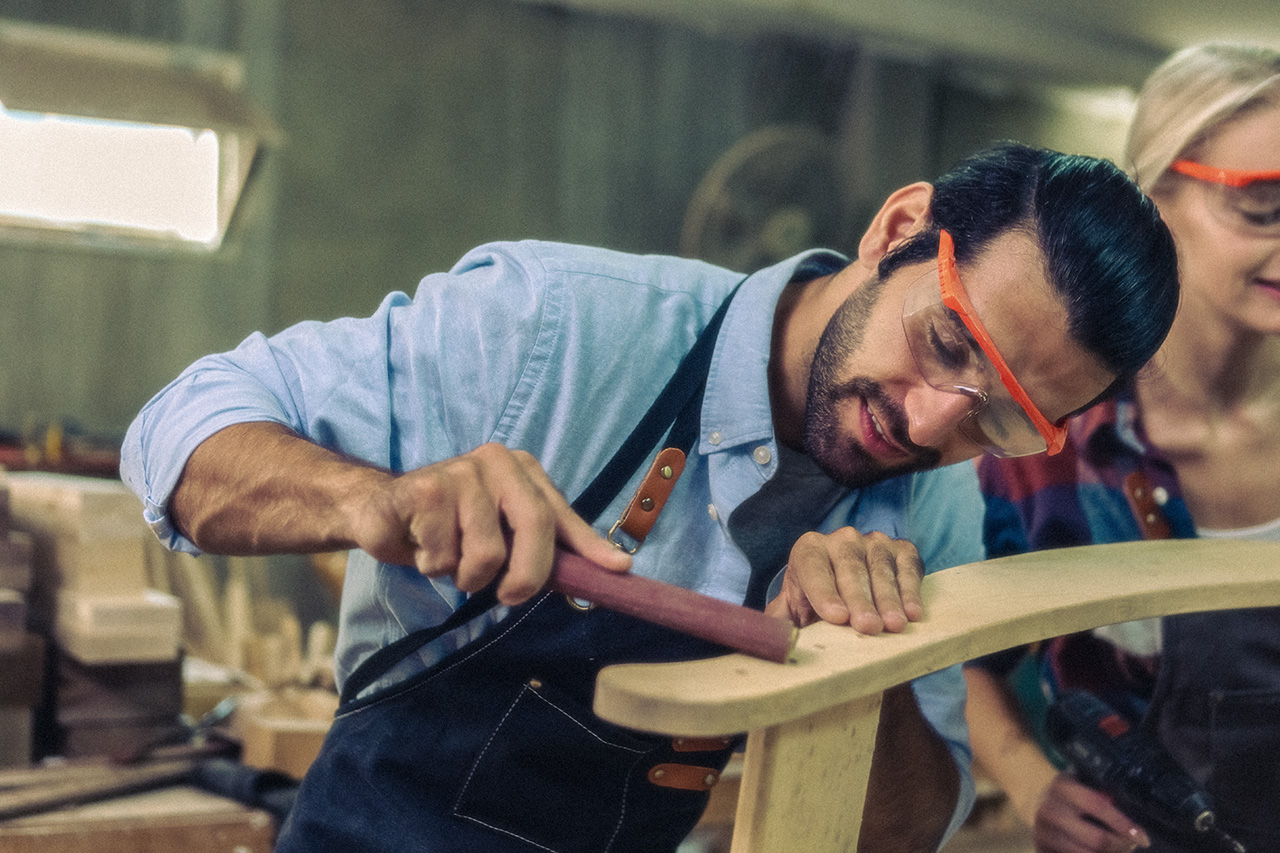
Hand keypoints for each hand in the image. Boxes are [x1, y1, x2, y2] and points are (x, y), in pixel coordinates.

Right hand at [350, 443, 630, 605]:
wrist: (383, 510)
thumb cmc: (452, 526)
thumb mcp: (507, 532)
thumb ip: (553, 547)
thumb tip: (617, 566)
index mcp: (521, 469)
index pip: (560, 513)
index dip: (588, 545)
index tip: (619, 569)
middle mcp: (495, 462)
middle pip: (533, 526)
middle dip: (526, 576)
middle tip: (509, 596)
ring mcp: (459, 472)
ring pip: (486, 553)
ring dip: (466, 576)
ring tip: (450, 557)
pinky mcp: (424, 490)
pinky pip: (443, 555)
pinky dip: (433, 566)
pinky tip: (422, 546)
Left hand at [763, 527, 923, 633]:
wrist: (846, 599)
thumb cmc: (814, 609)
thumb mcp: (789, 614)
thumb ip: (774, 624)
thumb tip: (763, 641)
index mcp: (808, 549)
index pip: (813, 566)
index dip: (823, 591)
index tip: (836, 618)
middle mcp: (841, 539)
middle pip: (849, 566)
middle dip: (859, 598)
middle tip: (868, 627)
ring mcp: (874, 542)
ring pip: (880, 566)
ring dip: (888, 598)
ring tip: (894, 626)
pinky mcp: (902, 550)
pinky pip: (908, 566)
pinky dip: (911, 589)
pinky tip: (913, 613)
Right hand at [1033, 773, 1150, 852]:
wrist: (1040, 807)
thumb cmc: (1072, 797)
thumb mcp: (1083, 788)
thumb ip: (1104, 796)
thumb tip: (1137, 815)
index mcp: (1062, 787)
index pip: (1097, 806)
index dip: (1122, 824)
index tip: (1143, 838)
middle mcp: (1049, 809)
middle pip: (1096, 839)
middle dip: (1120, 846)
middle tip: (1132, 845)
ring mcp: (1043, 832)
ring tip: (1118, 849)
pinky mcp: (1041, 849)